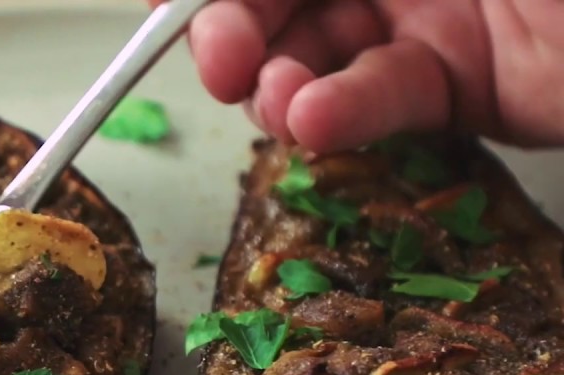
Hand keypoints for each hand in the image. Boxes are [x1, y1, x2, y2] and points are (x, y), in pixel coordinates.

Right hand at [166, 0, 563, 151]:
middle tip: (221, 64)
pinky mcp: (456, 88)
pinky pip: (381, 99)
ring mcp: (424, 22)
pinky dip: (341, 115)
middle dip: (234, 35)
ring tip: (281, 103)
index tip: (160, 10)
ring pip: (318, 57)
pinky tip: (316, 122)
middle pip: (276, 4)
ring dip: (281, 86)